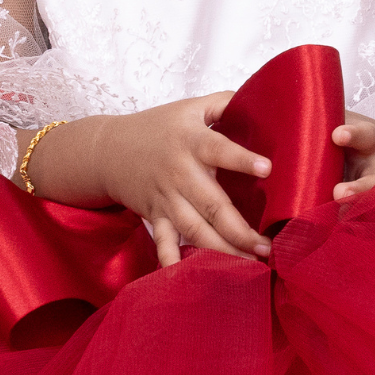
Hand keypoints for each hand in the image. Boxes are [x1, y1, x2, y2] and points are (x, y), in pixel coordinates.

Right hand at [19, 98, 271, 265]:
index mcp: (191, 142)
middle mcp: (179, 173)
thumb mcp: (190, 107)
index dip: (241, 158)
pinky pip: (164, 241)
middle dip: (239, 228)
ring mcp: (166, 198)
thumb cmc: (157, 127)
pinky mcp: (155, 216)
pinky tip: (189, 277)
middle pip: (211, 204)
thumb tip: (262, 98)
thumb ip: (225, 103)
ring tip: (248, 266)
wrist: (107, 149)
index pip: (219, 149)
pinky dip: (172, 259)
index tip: (267, 168)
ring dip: (220, 250)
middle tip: (266, 246)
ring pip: (194, 229)